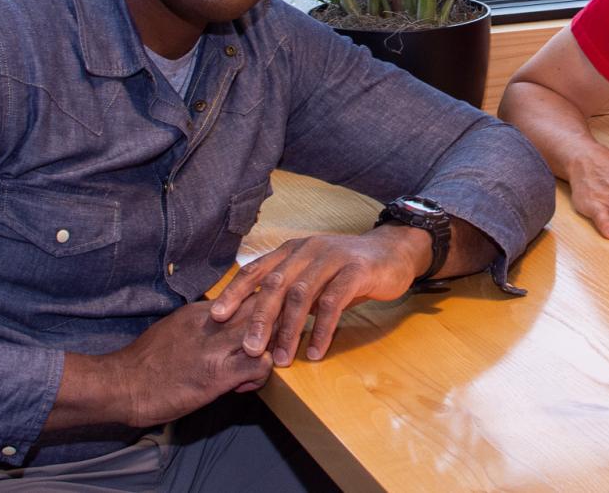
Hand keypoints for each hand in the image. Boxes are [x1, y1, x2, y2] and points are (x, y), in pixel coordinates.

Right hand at [70, 302, 275, 430]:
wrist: (120, 385)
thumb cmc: (144, 363)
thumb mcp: (176, 328)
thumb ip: (202, 324)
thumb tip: (221, 326)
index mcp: (203, 310)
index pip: (248, 294)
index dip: (262, 309)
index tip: (258, 328)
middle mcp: (213, 322)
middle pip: (264, 305)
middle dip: (275, 323)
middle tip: (269, 346)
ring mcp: (216, 347)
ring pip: (267, 331)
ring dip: (270, 349)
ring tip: (256, 367)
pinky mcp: (218, 374)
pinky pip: (259, 364)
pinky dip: (262, 374)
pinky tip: (244, 385)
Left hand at [208, 230, 426, 367]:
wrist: (392, 253)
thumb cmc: (347, 270)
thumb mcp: (313, 276)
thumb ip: (289, 292)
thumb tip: (257, 325)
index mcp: (292, 251)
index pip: (256, 270)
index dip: (235, 292)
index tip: (216, 317)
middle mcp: (308, 250)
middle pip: (276, 284)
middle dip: (260, 318)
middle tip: (249, 349)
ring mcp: (332, 258)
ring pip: (302, 295)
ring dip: (289, 330)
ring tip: (282, 359)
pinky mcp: (356, 270)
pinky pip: (334, 302)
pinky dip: (322, 329)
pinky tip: (315, 351)